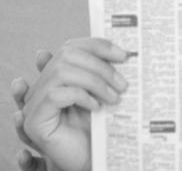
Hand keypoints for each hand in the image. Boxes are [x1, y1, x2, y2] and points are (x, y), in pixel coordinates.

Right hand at [14, 38, 128, 170]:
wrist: (95, 160)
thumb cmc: (101, 128)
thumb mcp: (106, 94)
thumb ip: (105, 72)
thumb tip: (123, 50)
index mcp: (58, 76)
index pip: (72, 47)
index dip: (97, 45)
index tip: (124, 55)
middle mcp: (43, 86)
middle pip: (66, 55)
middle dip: (99, 65)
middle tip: (123, 84)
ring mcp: (35, 103)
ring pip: (61, 72)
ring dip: (94, 81)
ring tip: (114, 97)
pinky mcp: (34, 120)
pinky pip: (55, 94)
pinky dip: (80, 96)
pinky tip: (96, 107)